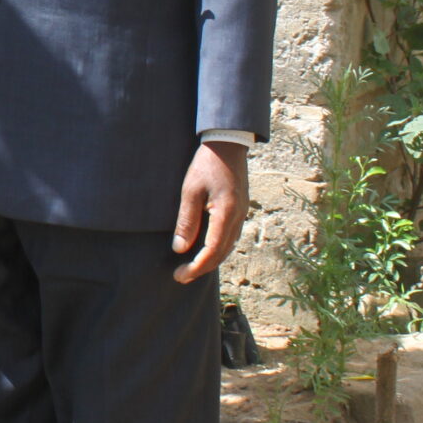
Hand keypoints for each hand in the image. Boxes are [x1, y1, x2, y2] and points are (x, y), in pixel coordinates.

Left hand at [172, 139, 249, 282]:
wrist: (228, 145)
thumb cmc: (206, 164)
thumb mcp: (190, 191)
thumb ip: (187, 221)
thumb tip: (180, 249)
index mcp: (226, 213)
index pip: (213, 250)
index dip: (197, 266)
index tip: (181, 275)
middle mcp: (238, 217)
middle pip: (222, 253)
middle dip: (202, 268)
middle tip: (181, 277)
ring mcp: (242, 214)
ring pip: (228, 247)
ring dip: (211, 261)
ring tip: (191, 268)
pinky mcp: (240, 210)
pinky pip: (231, 237)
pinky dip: (218, 249)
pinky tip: (206, 251)